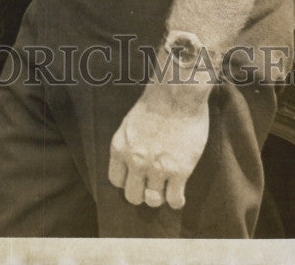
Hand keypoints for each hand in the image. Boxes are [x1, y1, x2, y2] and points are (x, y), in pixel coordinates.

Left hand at [108, 84, 209, 210]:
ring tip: (165, 190)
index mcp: (119, 147)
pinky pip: (173, 200)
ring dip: (159, 197)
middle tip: (151, 187)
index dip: (127, 181)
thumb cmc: (156, 102)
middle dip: (141, 193)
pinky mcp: (178, 171)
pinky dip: (176, 201)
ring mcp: (156, 168)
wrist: (176, 93)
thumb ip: (129, 144)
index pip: (115, 180)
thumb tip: (132, 161)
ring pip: (153, 201)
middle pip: (132, 196)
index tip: (136, 178)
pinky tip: (179, 195)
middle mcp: (134, 161)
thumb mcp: (130, 124)